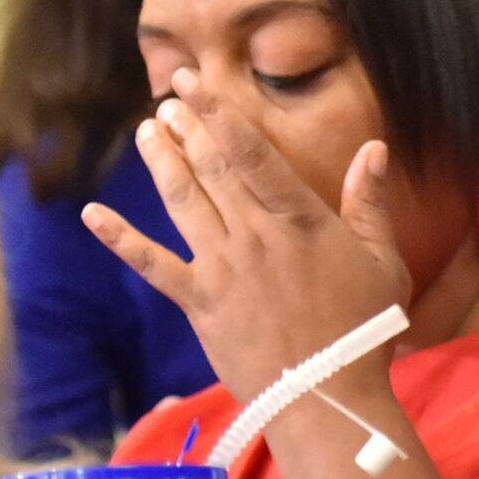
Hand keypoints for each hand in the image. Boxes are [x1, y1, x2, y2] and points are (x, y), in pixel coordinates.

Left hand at [84, 70, 412, 408]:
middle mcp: (255, 235)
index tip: (193, 83)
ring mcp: (222, 268)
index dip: (219, 113)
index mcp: (301, 221)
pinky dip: (120, 238)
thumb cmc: (364, 330)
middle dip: (188, 129)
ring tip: (148, 131)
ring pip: (183, 202)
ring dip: (162, 163)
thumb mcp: (384, 262)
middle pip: (212, 169)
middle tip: (168, 101)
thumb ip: (371, 203)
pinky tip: (93, 213)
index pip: (251, 154)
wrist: (328, 395)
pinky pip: (152, 264)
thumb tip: (374, 148)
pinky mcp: (199, 302)